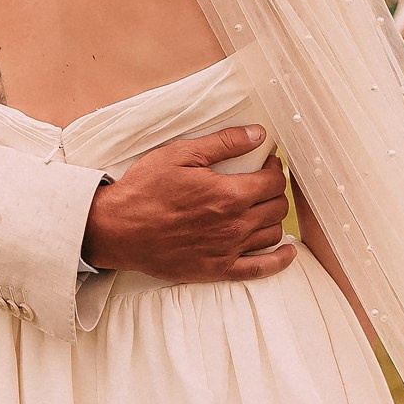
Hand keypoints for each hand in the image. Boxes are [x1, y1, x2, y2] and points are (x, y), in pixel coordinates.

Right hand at [81, 125, 293, 282]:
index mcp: (229, 195)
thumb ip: (223, 143)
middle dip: (274, 191)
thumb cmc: (145, 190)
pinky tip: (286, 252)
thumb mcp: (180, 154)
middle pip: (277, 207)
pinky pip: (261, 269)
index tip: (266, 163)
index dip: (274, 168)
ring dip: (273, 218)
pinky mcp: (218, 269)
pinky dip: (279, 261)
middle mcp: (235, 225)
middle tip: (262, 182)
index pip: (273, 181)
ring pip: (272, 234)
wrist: (117, 229)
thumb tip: (258, 134)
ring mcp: (228, 250)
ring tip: (262, 208)